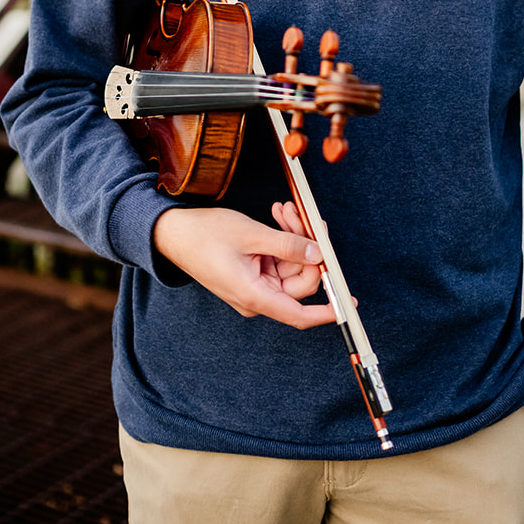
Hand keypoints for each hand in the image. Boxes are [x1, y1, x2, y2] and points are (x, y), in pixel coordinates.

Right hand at [153, 203, 336, 328]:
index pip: (300, 314)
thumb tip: (318, 255)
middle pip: (300, 279)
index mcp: (255, 296)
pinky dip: (283, 238)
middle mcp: (258, 296)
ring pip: (291, 265)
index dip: (328, 311)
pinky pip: (279, 259)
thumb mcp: (252, 236)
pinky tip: (279, 216)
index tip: (350, 305)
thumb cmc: (205, 236)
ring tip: (284, 209)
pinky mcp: (254, 273)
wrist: (173, 232)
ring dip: (294, 236)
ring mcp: (256, 285)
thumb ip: (288, 246)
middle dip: (306, 246)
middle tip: (300, 214)